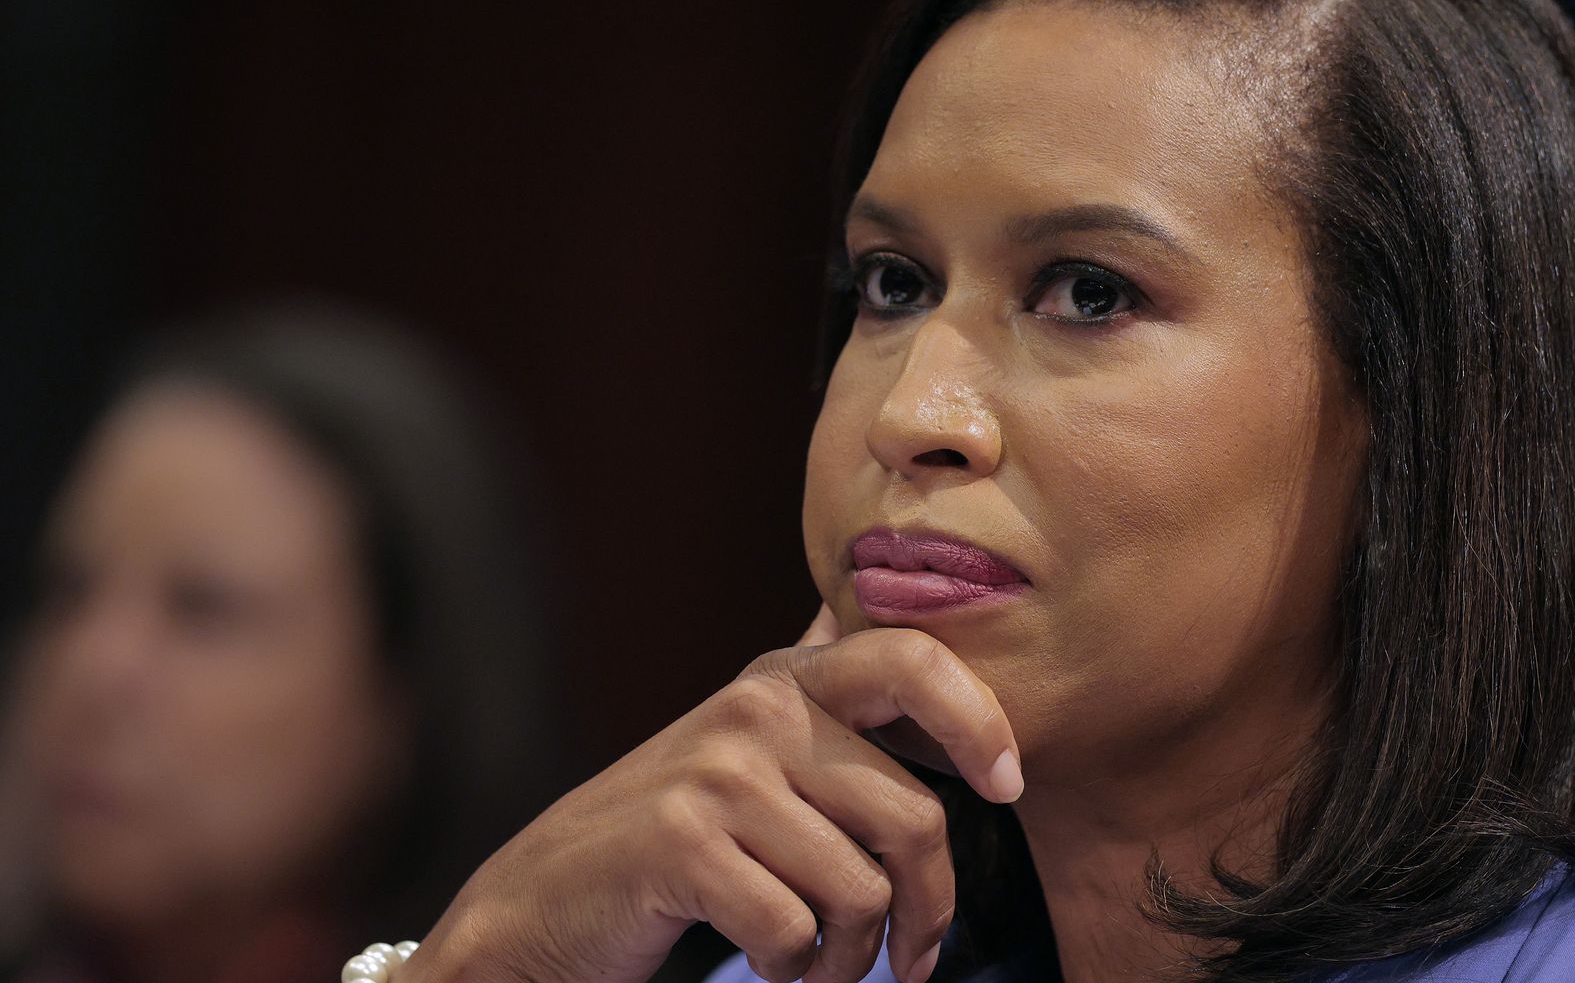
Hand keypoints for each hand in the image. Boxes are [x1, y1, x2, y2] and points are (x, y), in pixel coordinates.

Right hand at [394, 605, 1022, 982]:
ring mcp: (717, 774)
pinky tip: (766, 961)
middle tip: (912, 959)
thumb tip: (917, 648)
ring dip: (853, 960)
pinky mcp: (681, 843)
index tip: (1009, 786)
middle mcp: (756, 710)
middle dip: (929, 911)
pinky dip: (792, 969)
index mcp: (785, 680)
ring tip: (820, 968)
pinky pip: (796, 929)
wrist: (540, 904)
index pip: (914, 662)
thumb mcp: (752, 752)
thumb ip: (827, 707)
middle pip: (914, 817)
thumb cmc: (675, 839)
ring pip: (862, 890)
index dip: (980, 722)